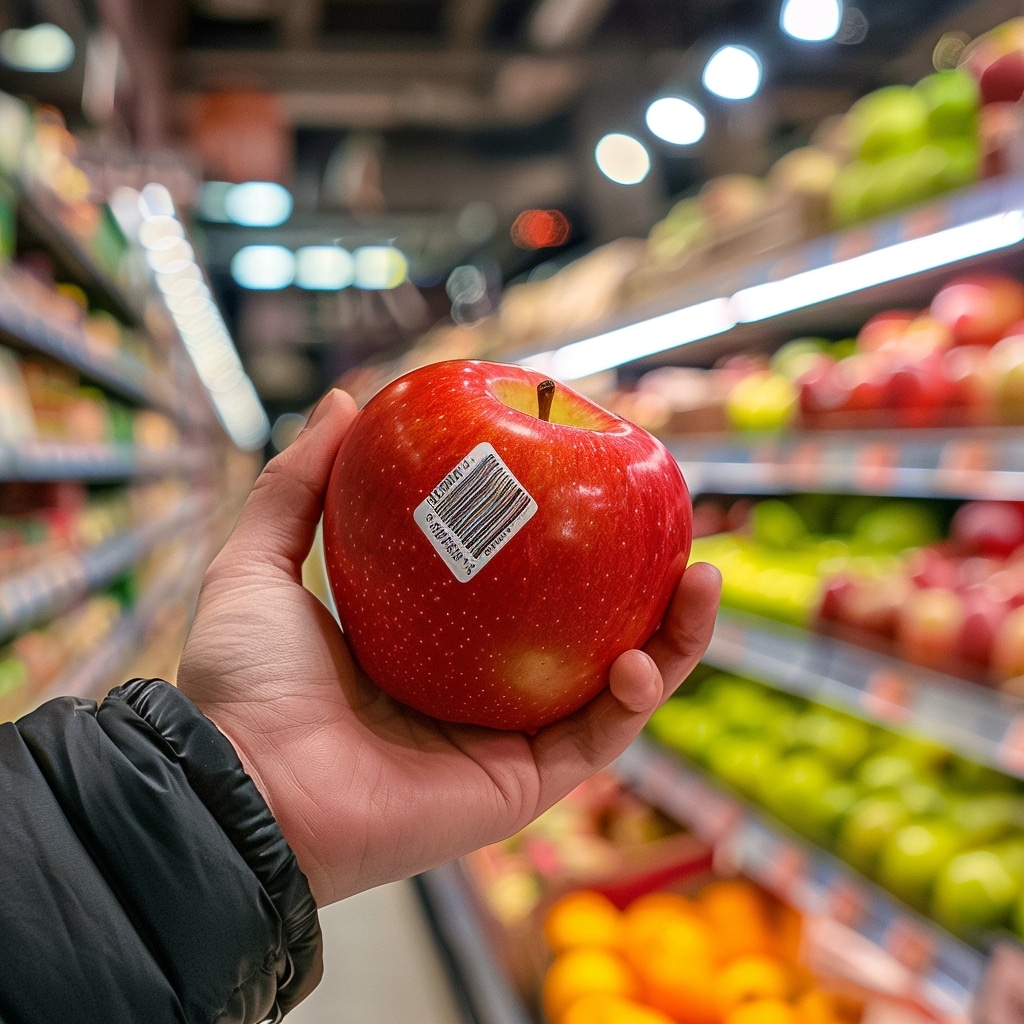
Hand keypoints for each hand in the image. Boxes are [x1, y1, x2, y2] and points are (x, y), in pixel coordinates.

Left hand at [178, 389, 720, 907]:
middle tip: (678, 535)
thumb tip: (343, 401)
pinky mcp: (521, 787)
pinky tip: (640, 656)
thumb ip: (298, 484)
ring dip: (671, 641)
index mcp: (435, 646)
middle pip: (584, 635)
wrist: (240, 786)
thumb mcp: (262, 562)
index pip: (520, 589)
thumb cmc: (245, 683)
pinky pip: (597, 740)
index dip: (568, 543)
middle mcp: (480, 693)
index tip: (603, 485)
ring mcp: (506, 741)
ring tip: (700, 580)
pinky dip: (634, 700)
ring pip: (613, 689)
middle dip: (644, 589)